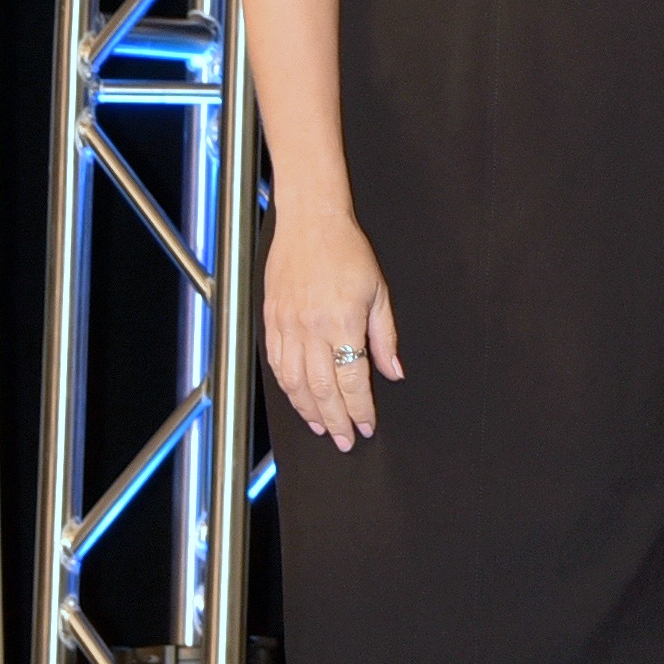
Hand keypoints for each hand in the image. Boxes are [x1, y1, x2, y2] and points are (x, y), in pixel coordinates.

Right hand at [261, 202, 400, 452]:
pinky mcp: (271, 321)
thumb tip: (393, 373)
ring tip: (324, 427)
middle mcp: (310, 329)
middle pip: (322, 390)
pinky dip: (288, 389)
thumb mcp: (379, 292)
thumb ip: (385, 337)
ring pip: (295, 383)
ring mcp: (287, 326)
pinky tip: (299, 400)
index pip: (352, 380)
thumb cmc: (347, 251)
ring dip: (309, 411)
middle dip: (336, 420)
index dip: (360, 409)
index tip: (367, 426)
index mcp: (342, 322)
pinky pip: (277, 365)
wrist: (310, 222)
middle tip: (345, 440)